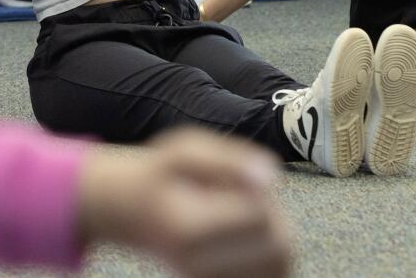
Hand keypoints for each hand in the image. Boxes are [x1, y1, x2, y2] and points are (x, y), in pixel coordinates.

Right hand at [77, 129, 289, 277]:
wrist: (134, 212)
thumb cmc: (161, 177)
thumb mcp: (182, 149)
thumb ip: (227, 159)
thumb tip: (272, 178)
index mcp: (189, 231)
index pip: (260, 217)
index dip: (260, 193)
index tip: (234, 183)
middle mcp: (201, 268)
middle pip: (279, 248)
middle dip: (274, 217)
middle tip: (242, 200)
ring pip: (281, 265)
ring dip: (275, 234)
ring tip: (244, 216)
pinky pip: (271, 274)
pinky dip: (269, 252)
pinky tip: (244, 234)